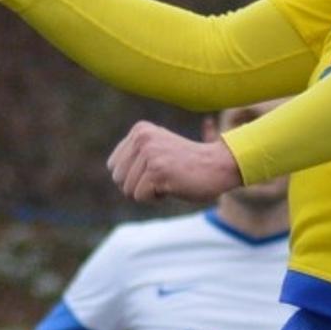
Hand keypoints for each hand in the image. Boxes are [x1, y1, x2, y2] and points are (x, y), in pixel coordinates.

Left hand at [108, 122, 242, 204]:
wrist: (217, 166)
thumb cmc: (187, 164)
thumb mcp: (157, 150)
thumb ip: (135, 155)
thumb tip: (113, 172)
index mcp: (139, 130)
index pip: (113, 166)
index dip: (133, 177)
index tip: (156, 169)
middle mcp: (142, 138)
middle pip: (118, 179)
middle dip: (138, 186)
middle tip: (163, 176)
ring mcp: (149, 154)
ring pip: (128, 190)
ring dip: (149, 193)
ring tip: (170, 179)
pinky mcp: (157, 171)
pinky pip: (141, 197)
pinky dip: (156, 198)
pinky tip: (173, 185)